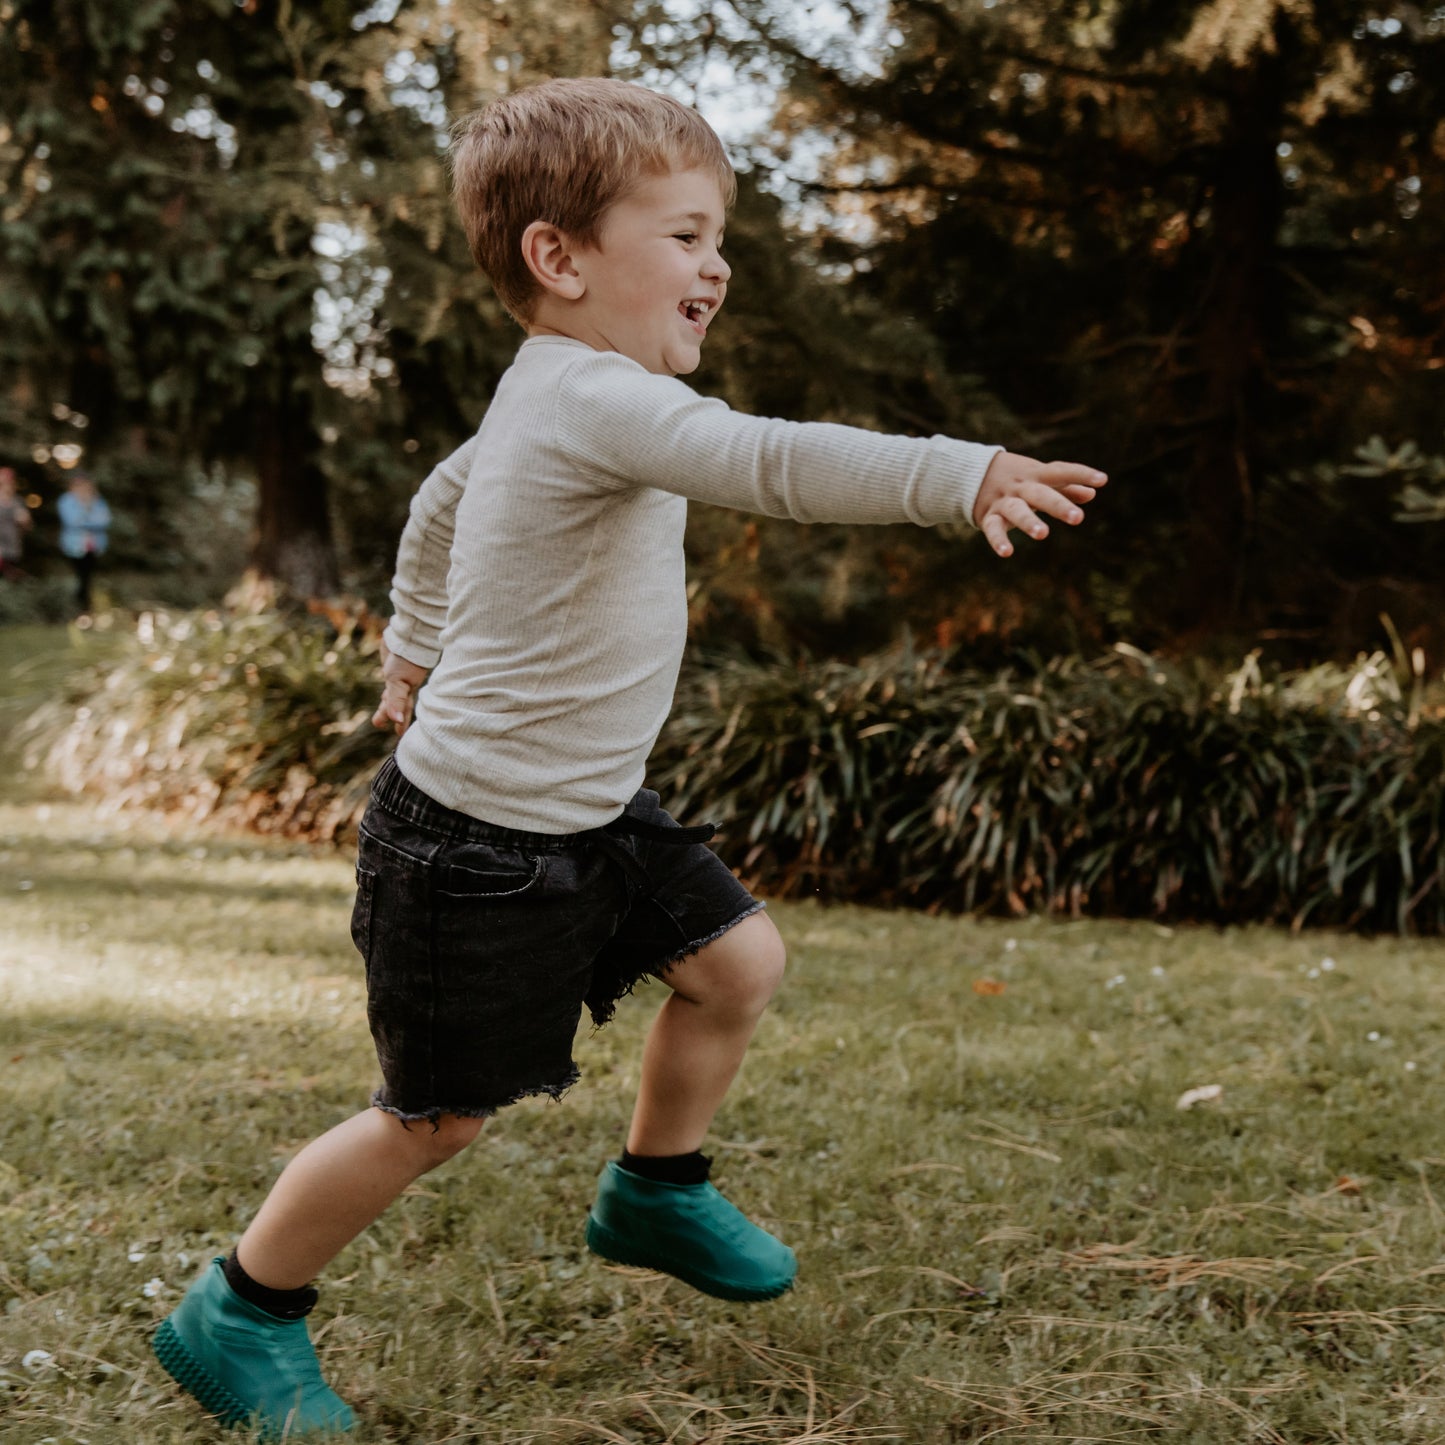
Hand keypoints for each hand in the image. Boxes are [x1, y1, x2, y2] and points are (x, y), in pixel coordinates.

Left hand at [371, 637, 429, 735]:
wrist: (407, 634)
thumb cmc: (407, 658)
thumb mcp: (400, 681)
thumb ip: (396, 700)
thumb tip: (396, 721)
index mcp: (408, 689)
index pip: (403, 710)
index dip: (401, 721)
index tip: (398, 733)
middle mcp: (404, 684)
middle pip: (395, 702)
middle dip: (387, 713)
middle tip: (378, 723)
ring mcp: (398, 674)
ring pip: (391, 692)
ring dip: (386, 701)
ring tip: (380, 708)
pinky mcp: (392, 664)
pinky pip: (390, 679)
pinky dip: (388, 686)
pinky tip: (386, 685)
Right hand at [973, 452, 1106, 557]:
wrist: (970, 474)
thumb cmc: (1016, 479)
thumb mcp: (1039, 479)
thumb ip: (1065, 486)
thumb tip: (1092, 494)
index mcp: (1036, 475)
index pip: (1060, 471)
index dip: (1081, 474)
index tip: (1102, 480)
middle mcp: (1021, 487)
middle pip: (1041, 494)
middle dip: (1058, 505)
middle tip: (1078, 518)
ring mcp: (1004, 502)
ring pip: (1016, 510)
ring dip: (1028, 521)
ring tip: (1043, 534)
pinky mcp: (988, 516)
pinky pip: (992, 528)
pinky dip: (998, 540)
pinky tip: (1007, 553)